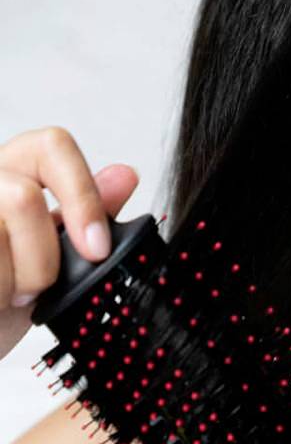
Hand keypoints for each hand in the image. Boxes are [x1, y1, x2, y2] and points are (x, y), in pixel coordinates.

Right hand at [0, 126, 139, 361]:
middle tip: (37, 287)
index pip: (53, 145)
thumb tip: (126, 175)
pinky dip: (2, 289)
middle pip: (24, 197)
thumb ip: (89, 214)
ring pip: (4, 224)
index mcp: (13, 172)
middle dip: (43, 258)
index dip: (83, 196)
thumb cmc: (12, 297)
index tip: (98, 249)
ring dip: (19, 278)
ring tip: (12, 294)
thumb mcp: (60, 259)